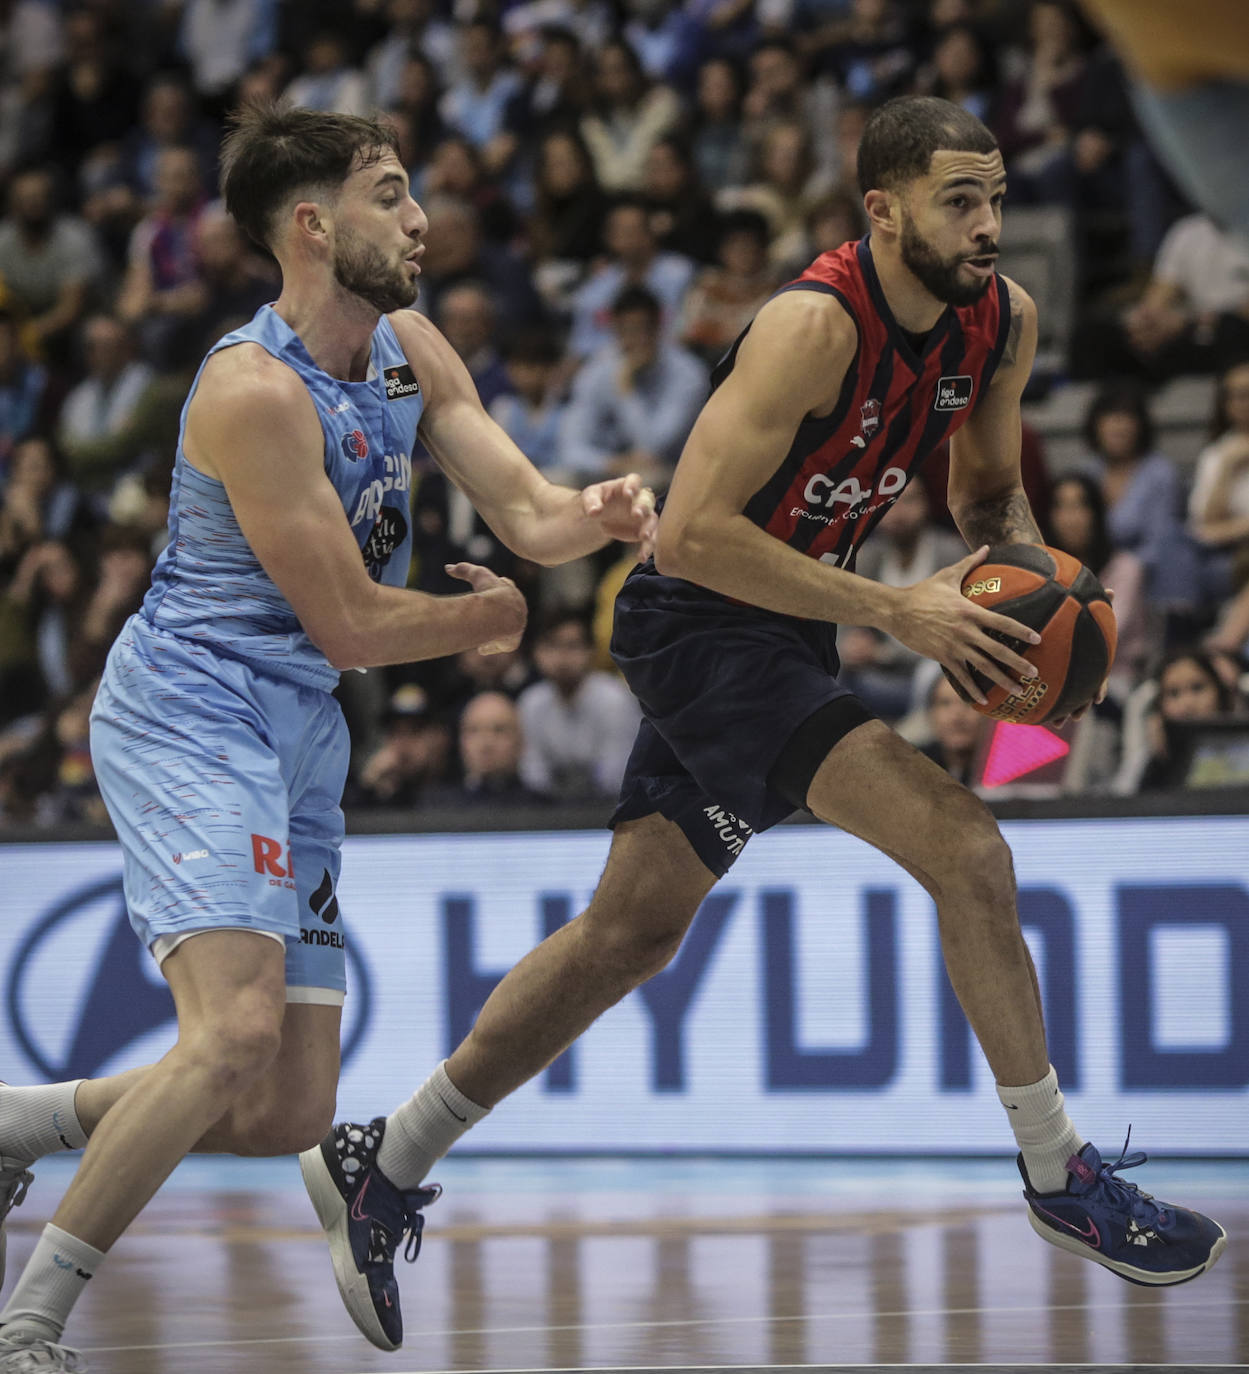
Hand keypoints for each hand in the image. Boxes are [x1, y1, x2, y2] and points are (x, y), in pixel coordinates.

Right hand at [445, 561, 526, 653]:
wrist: (500, 613)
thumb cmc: (489, 593)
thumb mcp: (476, 575)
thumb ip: (463, 569)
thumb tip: (448, 567)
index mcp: (512, 594)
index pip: (508, 589)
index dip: (500, 590)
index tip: (494, 593)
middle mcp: (518, 611)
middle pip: (510, 612)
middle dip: (501, 613)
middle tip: (488, 616)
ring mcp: (517, 627)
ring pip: (506, 630)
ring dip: (496, 632)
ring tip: (482, 637)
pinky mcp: (513, 642)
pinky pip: (504, 646)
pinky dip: (493, 646)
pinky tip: (481, 649)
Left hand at [582, 474, 658, 559]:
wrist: (601, 516)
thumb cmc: (596, 501)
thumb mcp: (589, 497)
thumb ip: (591, 502)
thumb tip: (594, 511)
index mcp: (625, 485)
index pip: (634, 480)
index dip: (633, 485)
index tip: (628, 494)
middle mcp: (639, 498)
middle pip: (646, 500)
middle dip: (643, 507)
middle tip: (636, 515)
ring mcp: (644, 515)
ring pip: (653, 520)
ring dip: (650, 528)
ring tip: (644, 537)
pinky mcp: (644, 530)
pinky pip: (650, 539)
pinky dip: (647, 548)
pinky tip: (641, 557)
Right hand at [887, 546, 1040, 704]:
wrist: (896, 610)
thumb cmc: (923, 591)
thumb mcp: (947, 575)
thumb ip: (970, 563)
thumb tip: (987, 547)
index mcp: (970, 611)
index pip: (1002, 622)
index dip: (1021, 631)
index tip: (1038, 639)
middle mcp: (965, 631)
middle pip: (997, 650)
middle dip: (1018, 663)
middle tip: (1035, 673)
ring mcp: (954, 646)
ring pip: (983, 667)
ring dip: (1002, 680)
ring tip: (1019, 691)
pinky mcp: (942, 657)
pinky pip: (961, 677)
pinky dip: (973, 690)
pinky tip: (984, 701)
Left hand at [1051, 586, 1115, 726]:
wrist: (1059, 621)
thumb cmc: (1075, 615)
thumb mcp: (1085, 610)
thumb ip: (1097, 603)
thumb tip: (1110, 589)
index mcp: (1088, 657)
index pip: (1097, 677)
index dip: (1097, 689)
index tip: (1096, 699)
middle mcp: (1080, 669)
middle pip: (1081, 693)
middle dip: (1078, 706)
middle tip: (1074, 717)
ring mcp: (1068, 675)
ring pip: (1066, 698)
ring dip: (1062, 711)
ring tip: (1054, 724)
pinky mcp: (1051, 676)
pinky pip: (1049, 694)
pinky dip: (1043, 703)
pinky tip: (1032, 715)